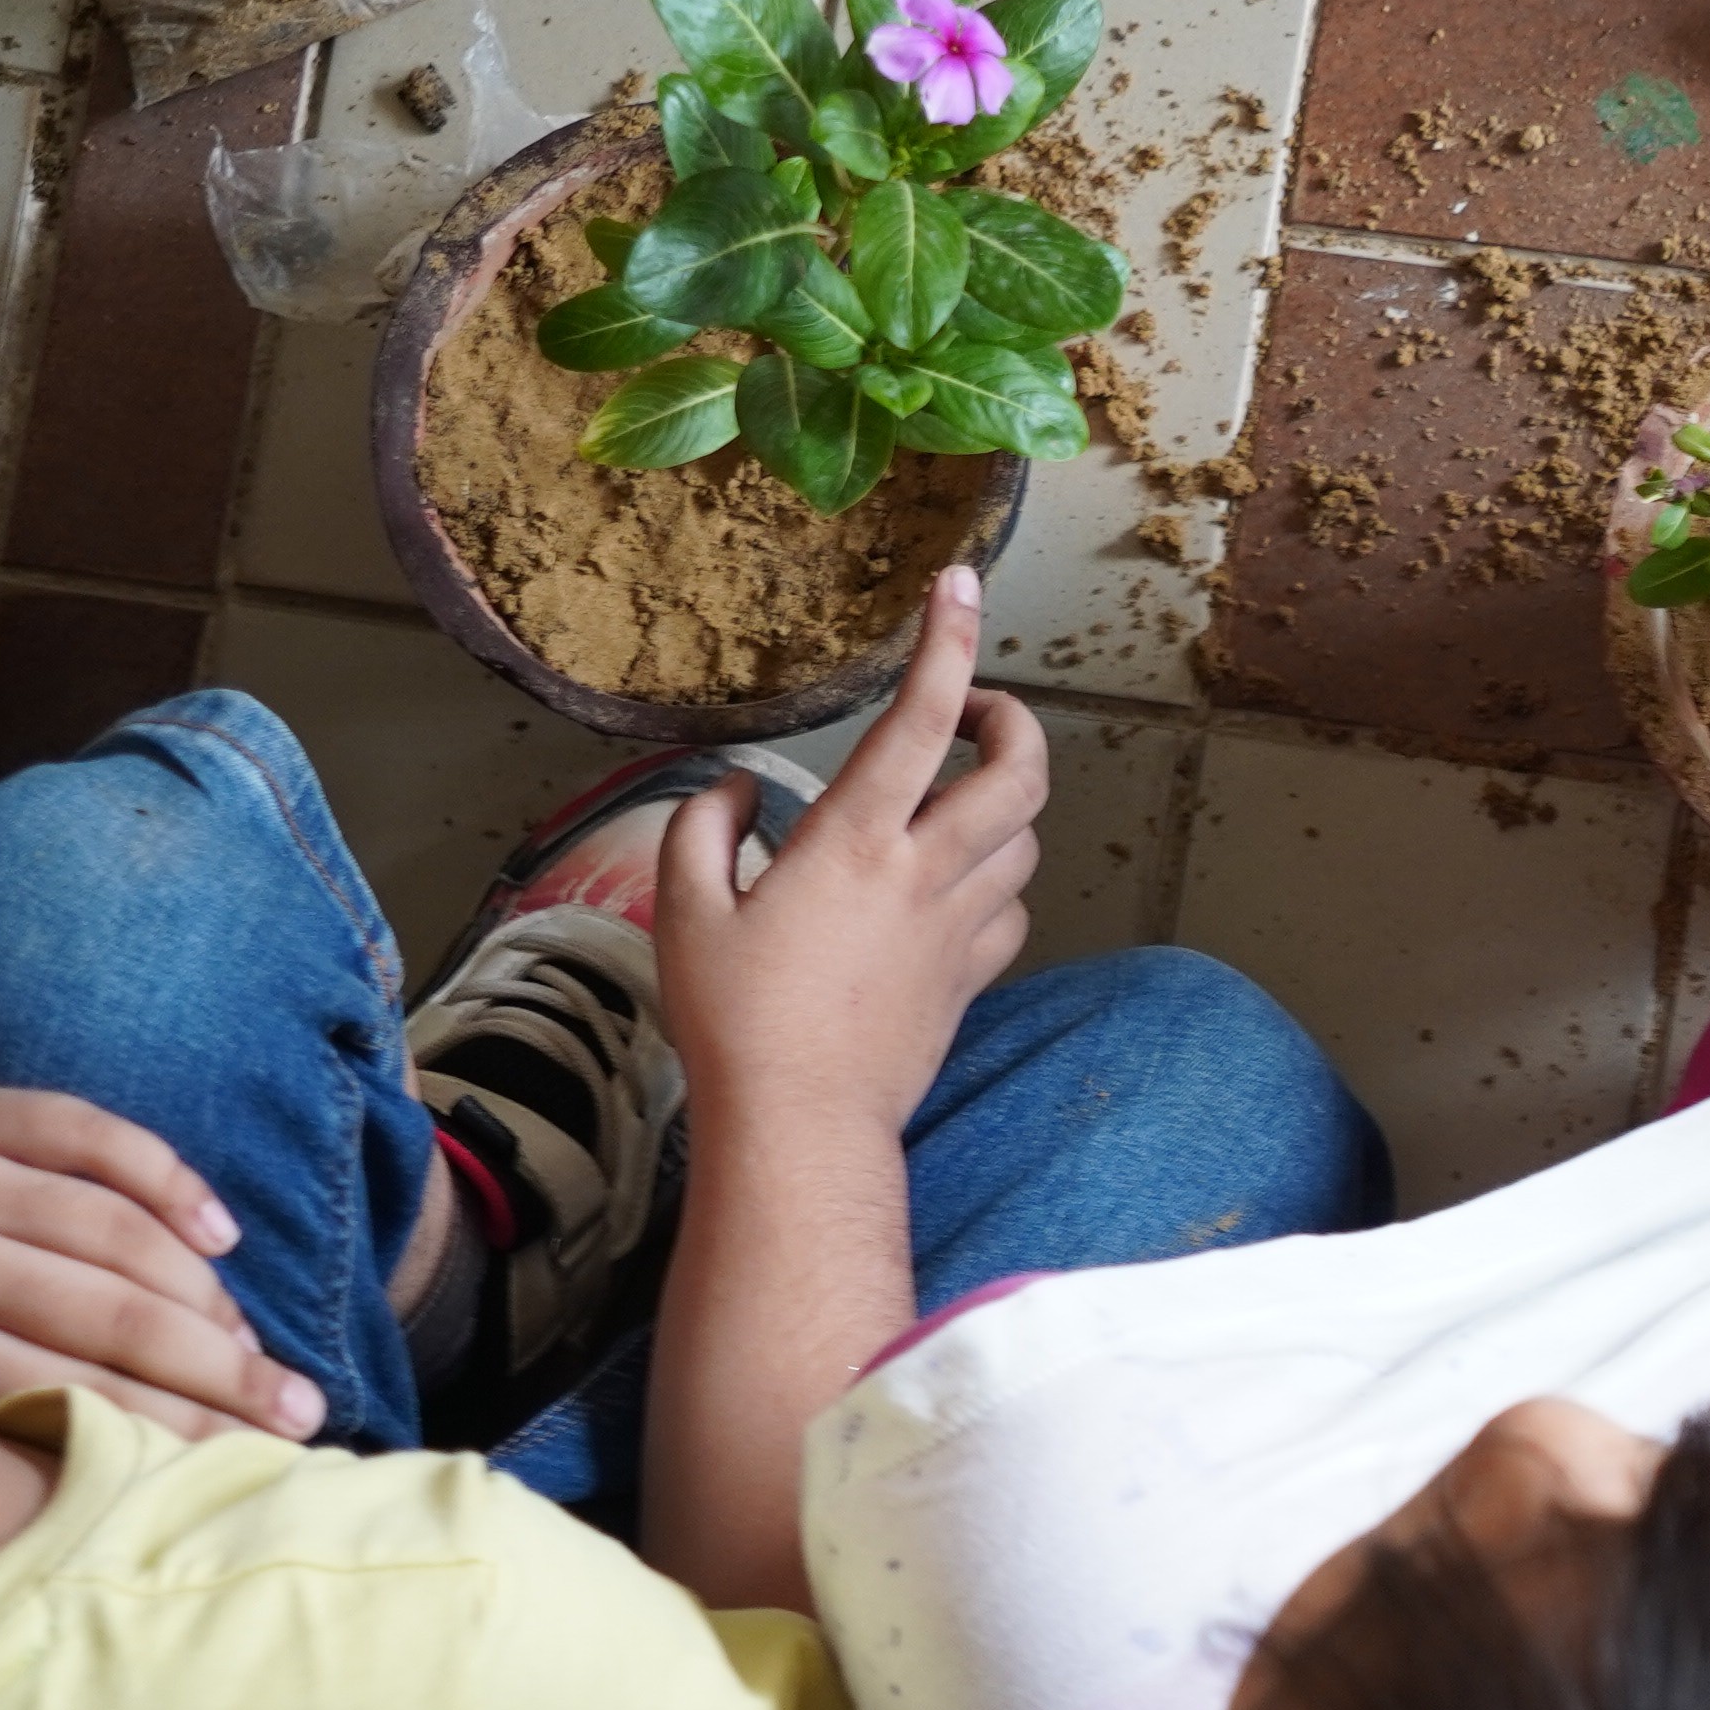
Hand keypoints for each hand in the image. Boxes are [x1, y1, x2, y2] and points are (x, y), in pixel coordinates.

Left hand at [0, 1087, 324, 1440]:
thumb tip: (89, 1465)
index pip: (76, 1388)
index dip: (175, 1426)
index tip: (248, 1459)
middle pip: (115, 1315)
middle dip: (223, 1372)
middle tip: (300, 1413)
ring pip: (116, 1233)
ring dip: (207, 1292)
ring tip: (259, 1345)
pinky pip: (94, 1136)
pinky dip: (168, 1181)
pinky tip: (218, 1234)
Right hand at [657, 569, 1044, 1148]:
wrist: (801, 1122)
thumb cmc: (736, 1020)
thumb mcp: (683, 910)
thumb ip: (704, 828)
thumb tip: (741, 787)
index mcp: (854, 840)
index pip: (919, 718)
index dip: (948, 642)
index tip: (959, 587)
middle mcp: (924, 873)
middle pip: (1022, 771)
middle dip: (1016, 721)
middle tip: (978, 713)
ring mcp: (959, 926)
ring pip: (1026, 837)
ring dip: (1005, 802)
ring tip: (955, 798)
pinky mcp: (972, 975)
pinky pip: (1013, 906)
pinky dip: (999, 879)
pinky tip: (957, 885)